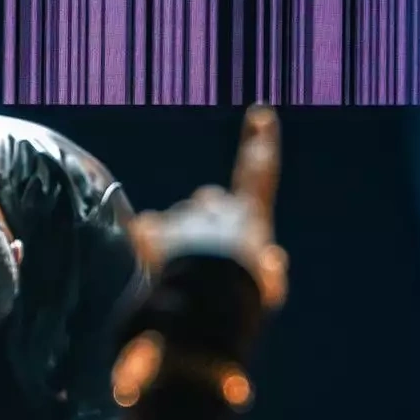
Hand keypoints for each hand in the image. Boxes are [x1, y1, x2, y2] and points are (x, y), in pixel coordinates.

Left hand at [130, 105, 287, 309]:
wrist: (203, 306)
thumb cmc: (243, 299)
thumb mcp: (269, 287)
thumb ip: (271, 268)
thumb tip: (272, 259)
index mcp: (250, 217)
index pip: (259, 172)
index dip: (261, 142)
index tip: (260, 112)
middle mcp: (216, 206)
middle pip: (210, 200)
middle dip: (206, 218)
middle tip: (207, 256)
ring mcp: (183, 215)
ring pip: (176, 219)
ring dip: (177, 239)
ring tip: (183, 275)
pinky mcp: (153, 228)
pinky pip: (147, 231)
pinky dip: (149, 246)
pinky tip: (156, 270)